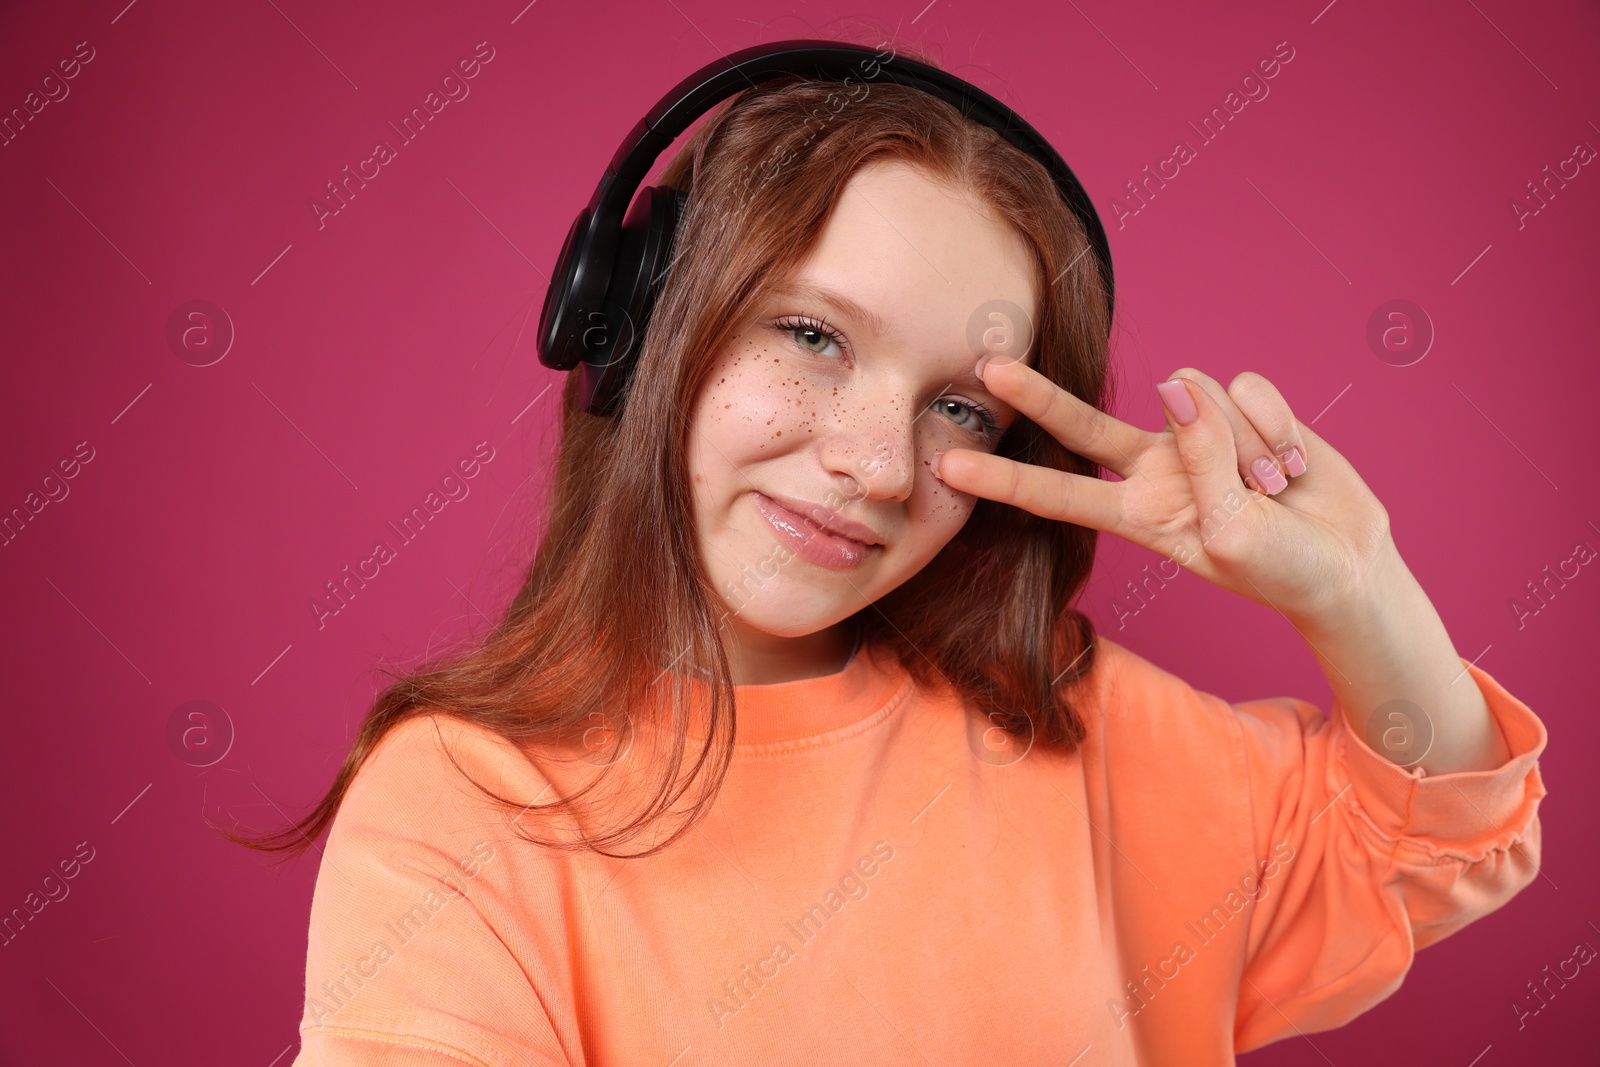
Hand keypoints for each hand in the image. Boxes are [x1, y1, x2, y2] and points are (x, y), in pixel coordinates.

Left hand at [933, 358, 1398, 628]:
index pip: (1057, 494)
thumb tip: (1174, 385)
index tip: (949, 468)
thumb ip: (1201, 460)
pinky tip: (1294, 464)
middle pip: (1082, 423)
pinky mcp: (1241, 408)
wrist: (1346, 563)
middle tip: (986, 365)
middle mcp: (1155, 468)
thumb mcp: (1233, 532)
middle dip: (1036, 395)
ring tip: (1274, 489)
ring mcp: (1196, 435)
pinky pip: (1248, 388)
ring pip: (1196, 396)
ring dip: (1248, 443)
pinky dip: (1278, 426)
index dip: (1004, 481)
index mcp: (1138, 515)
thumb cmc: (1281, 568)